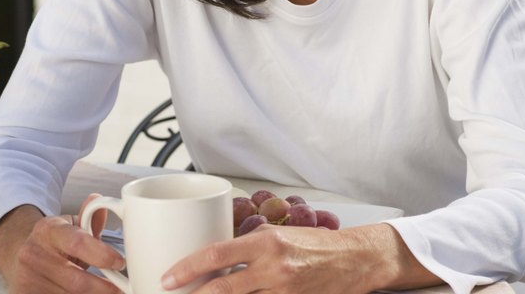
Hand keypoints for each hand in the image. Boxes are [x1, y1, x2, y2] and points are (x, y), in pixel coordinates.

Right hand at [0, 194, 123, 293]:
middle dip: (102, 287)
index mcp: (47, 230)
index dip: (102, 255)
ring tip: (102, 291)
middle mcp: (33, 253)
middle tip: (120, 288)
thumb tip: (101, 201)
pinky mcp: (25, 293)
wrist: (20, 254)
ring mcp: (27, 277)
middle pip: (75, 280)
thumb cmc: (53, 242)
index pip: (77, 243)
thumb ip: (89, 217)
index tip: (119, 263)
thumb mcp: (70, 226)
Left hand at [161, 223, 441, 293]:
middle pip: (223, 289)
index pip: (216, 254)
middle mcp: (274, 268)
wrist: (356, 259)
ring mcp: (285, 291)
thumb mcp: (278, 235)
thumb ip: (248, 246)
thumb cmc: (315, 244)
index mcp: (266, 242)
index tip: (168, 278)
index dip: (187, 268)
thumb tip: (215, 258)